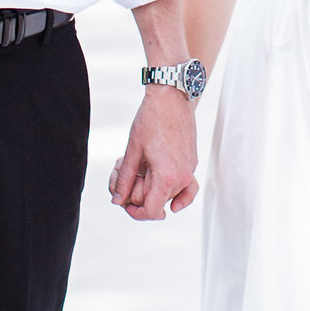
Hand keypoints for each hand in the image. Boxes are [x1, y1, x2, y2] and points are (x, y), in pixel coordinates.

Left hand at [109, 90, 198, 220]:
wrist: (172, 97)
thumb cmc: (151, 120)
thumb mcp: (132, 150)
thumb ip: (125, 178)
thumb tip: (117, 201)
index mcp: (165, 176)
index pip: (151, 210)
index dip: (135, 213)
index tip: (124, 205)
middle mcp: (181, 177)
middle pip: (157, 201)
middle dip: (137, 193)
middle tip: (121, 171)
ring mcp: (189, 170)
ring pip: (167, 194)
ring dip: (150, 187)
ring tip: (136, 166)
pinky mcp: (191, 163)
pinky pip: (187, 188)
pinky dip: (180, 196)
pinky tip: (175, 205)